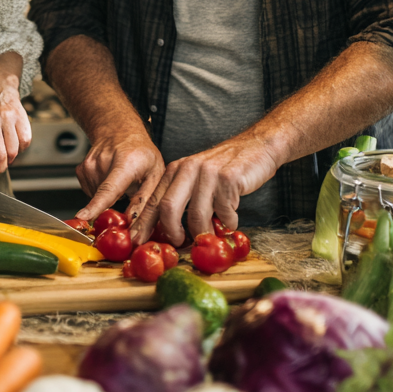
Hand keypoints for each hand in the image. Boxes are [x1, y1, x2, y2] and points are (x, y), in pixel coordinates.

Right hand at [74, 127, 165, 223]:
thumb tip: (135, 225)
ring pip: (98, 197)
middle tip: (129, 189)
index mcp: (126, 162)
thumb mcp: (156, 174)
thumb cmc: (141, 152)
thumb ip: (146, 200)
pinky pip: (91, 192)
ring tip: (119, 179)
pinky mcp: (81, 170)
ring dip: (110, 196)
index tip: (83, 217)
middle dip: (117, 204)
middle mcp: (104, 162)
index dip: (96, 205)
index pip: (109, 188)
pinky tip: (108, 177)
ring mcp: (89, 165)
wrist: (120, 130)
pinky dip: (100, 191)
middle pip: (106, 198)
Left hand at [130, 133, 278, 244]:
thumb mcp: (196, 177)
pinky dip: (228, 224)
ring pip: (196, 215)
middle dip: (171, 232)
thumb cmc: (224, 170)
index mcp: (176, 170)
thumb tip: (167, 231)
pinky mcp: (228, 179)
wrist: (256, 147)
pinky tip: (231, 220)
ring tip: (210, 236)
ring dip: (203, 233)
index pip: (154, 200)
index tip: (136, 241)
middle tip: (180, 244)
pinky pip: (223, 213)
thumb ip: (182, 197)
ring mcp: (208, 173)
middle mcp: (188, 169)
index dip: (143, 223)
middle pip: (168, 208)